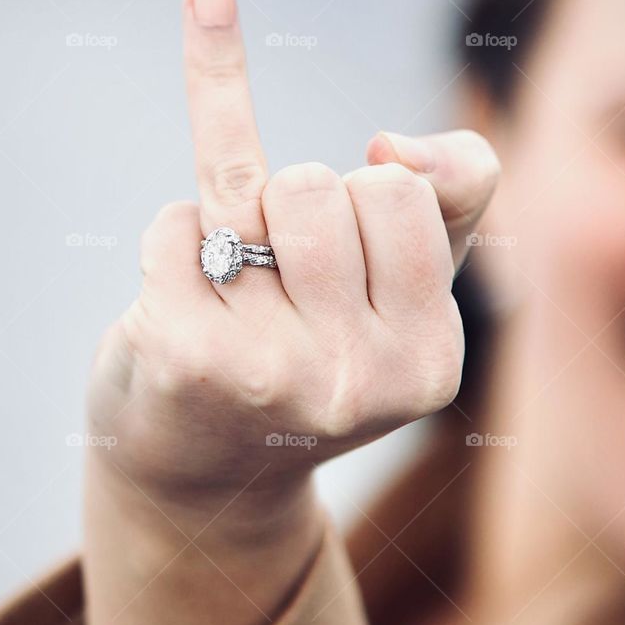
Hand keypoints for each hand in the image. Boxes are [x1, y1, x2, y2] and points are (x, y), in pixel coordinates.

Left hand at [86, 0, 499, 519]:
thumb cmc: (315, 358)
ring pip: (242, 191)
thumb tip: (391, 144)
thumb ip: (452, 192)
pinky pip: (175, 225)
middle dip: (290, 205)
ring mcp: (267, 371)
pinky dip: (173, 242)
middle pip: (315, 185)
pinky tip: (182, 303)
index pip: (399, 187)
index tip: (348, 257)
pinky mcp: (184, 357)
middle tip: (282, 280)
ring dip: (233, 217)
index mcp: (428, 361)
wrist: (206, 479)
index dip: (361, 197)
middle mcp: (356, 379)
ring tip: (236, 282)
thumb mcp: (406, 285)